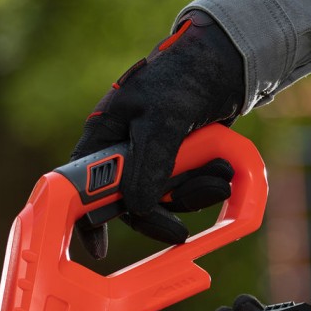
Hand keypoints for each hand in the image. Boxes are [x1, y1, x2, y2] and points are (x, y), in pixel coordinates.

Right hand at [71, 10, 244, 257]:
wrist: (227, 62)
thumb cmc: (185, 78)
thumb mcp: (164, 118)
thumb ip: (150, 163)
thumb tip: (137, 209)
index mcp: (105, 135)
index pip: (84, 184)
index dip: (88, 216)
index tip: (99, 248)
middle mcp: (126, 150)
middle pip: (132, 200)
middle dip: (162, 209)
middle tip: (182, 231)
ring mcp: (155, 156)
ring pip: (165, 196)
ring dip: (194, 195)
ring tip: (221, 177)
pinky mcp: (181, 160)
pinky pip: (188, 187)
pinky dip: (206, 184)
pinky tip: (224, 171)